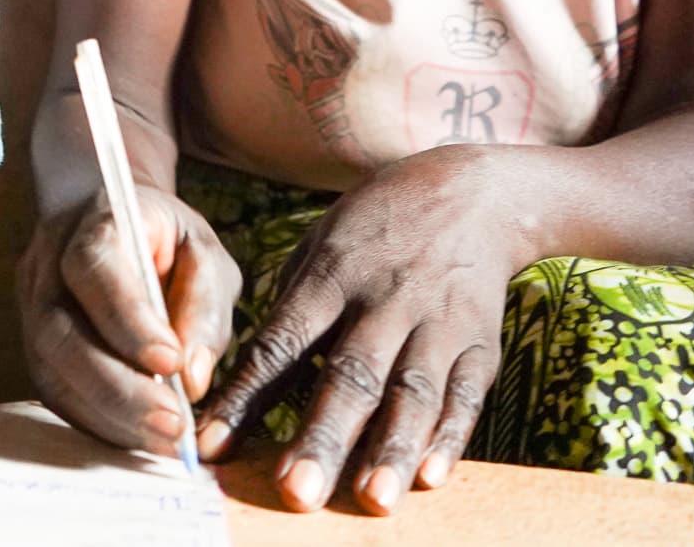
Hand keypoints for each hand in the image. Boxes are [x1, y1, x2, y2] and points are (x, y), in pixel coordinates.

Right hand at [17, 185, 240, 455]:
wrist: (122, 227)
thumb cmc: (169, 241)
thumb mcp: (204, 253)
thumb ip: (204, 305)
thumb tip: (192, 378)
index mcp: (92, 220)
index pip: (91, 266)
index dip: (126, 318)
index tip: (171, 361)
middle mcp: (46, 263)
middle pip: (57, 330)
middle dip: (116, 385)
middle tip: (171, 421)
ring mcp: (30, 306)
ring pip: (49, 369)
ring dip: (108, 413)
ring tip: (162, 437)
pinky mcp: (34, 347)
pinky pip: (54, 392)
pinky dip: (97, 420)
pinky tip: (138, 435)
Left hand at [197, 146, 515, 514]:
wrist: (472, 193)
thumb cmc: (376, 228)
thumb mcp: (320, 245)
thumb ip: (290, 310)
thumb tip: (250, 381)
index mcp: (330, 275)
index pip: (281, 343)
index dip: (246, 396)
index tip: (213, 444)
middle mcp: (382, 301)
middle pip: (350, 375)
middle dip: (323, 436)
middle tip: (296, 491)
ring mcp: (436, 324)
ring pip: (411, 393)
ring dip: (389, 448)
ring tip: (371, 499)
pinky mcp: (480, 344)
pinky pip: (464, 397)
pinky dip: (449, 438)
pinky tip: (430, 477)